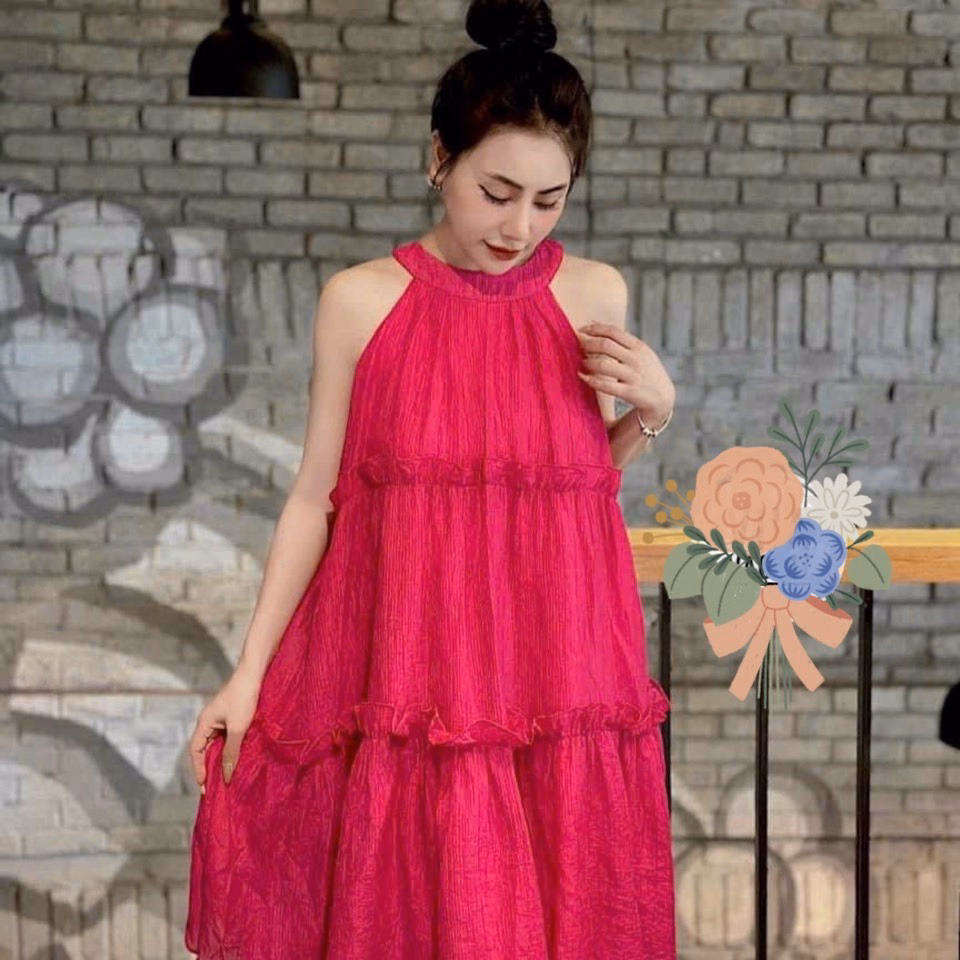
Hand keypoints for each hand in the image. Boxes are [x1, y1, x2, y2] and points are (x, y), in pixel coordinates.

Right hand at [189, 664, 262, 792]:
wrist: (254, 675)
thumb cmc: (244, 699)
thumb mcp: (238, 729)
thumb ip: (231, 752)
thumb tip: (225, 776)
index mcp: (204, 723)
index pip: (196, 751)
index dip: (199, 769)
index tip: (204, 786)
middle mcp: (208, 722)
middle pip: (204, 749)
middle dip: (209, 767)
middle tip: (216, 786)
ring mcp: (220, 719)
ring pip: (217, 744)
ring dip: (221, 758)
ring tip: (227, 776)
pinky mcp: (231, 716)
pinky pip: (227, 737)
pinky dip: (230, 748)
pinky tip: (237, 758)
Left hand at [576, 322, 674, 421]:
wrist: (663, 396)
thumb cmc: (646, 371)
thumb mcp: (641, 352)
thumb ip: (621, 340)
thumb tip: (594, 322)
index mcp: (638, 346)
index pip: (613, 331)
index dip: (594, 329)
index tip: (581, 329)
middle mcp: (636, 359)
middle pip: (605, 345)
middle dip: (588, 344)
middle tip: (578, 346)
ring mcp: (632, 376)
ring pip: (602, 364)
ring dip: (588, 362)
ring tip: (583, 362)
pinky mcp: (629, 392)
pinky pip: (605, 385)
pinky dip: (590, 380)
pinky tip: (582, 376)